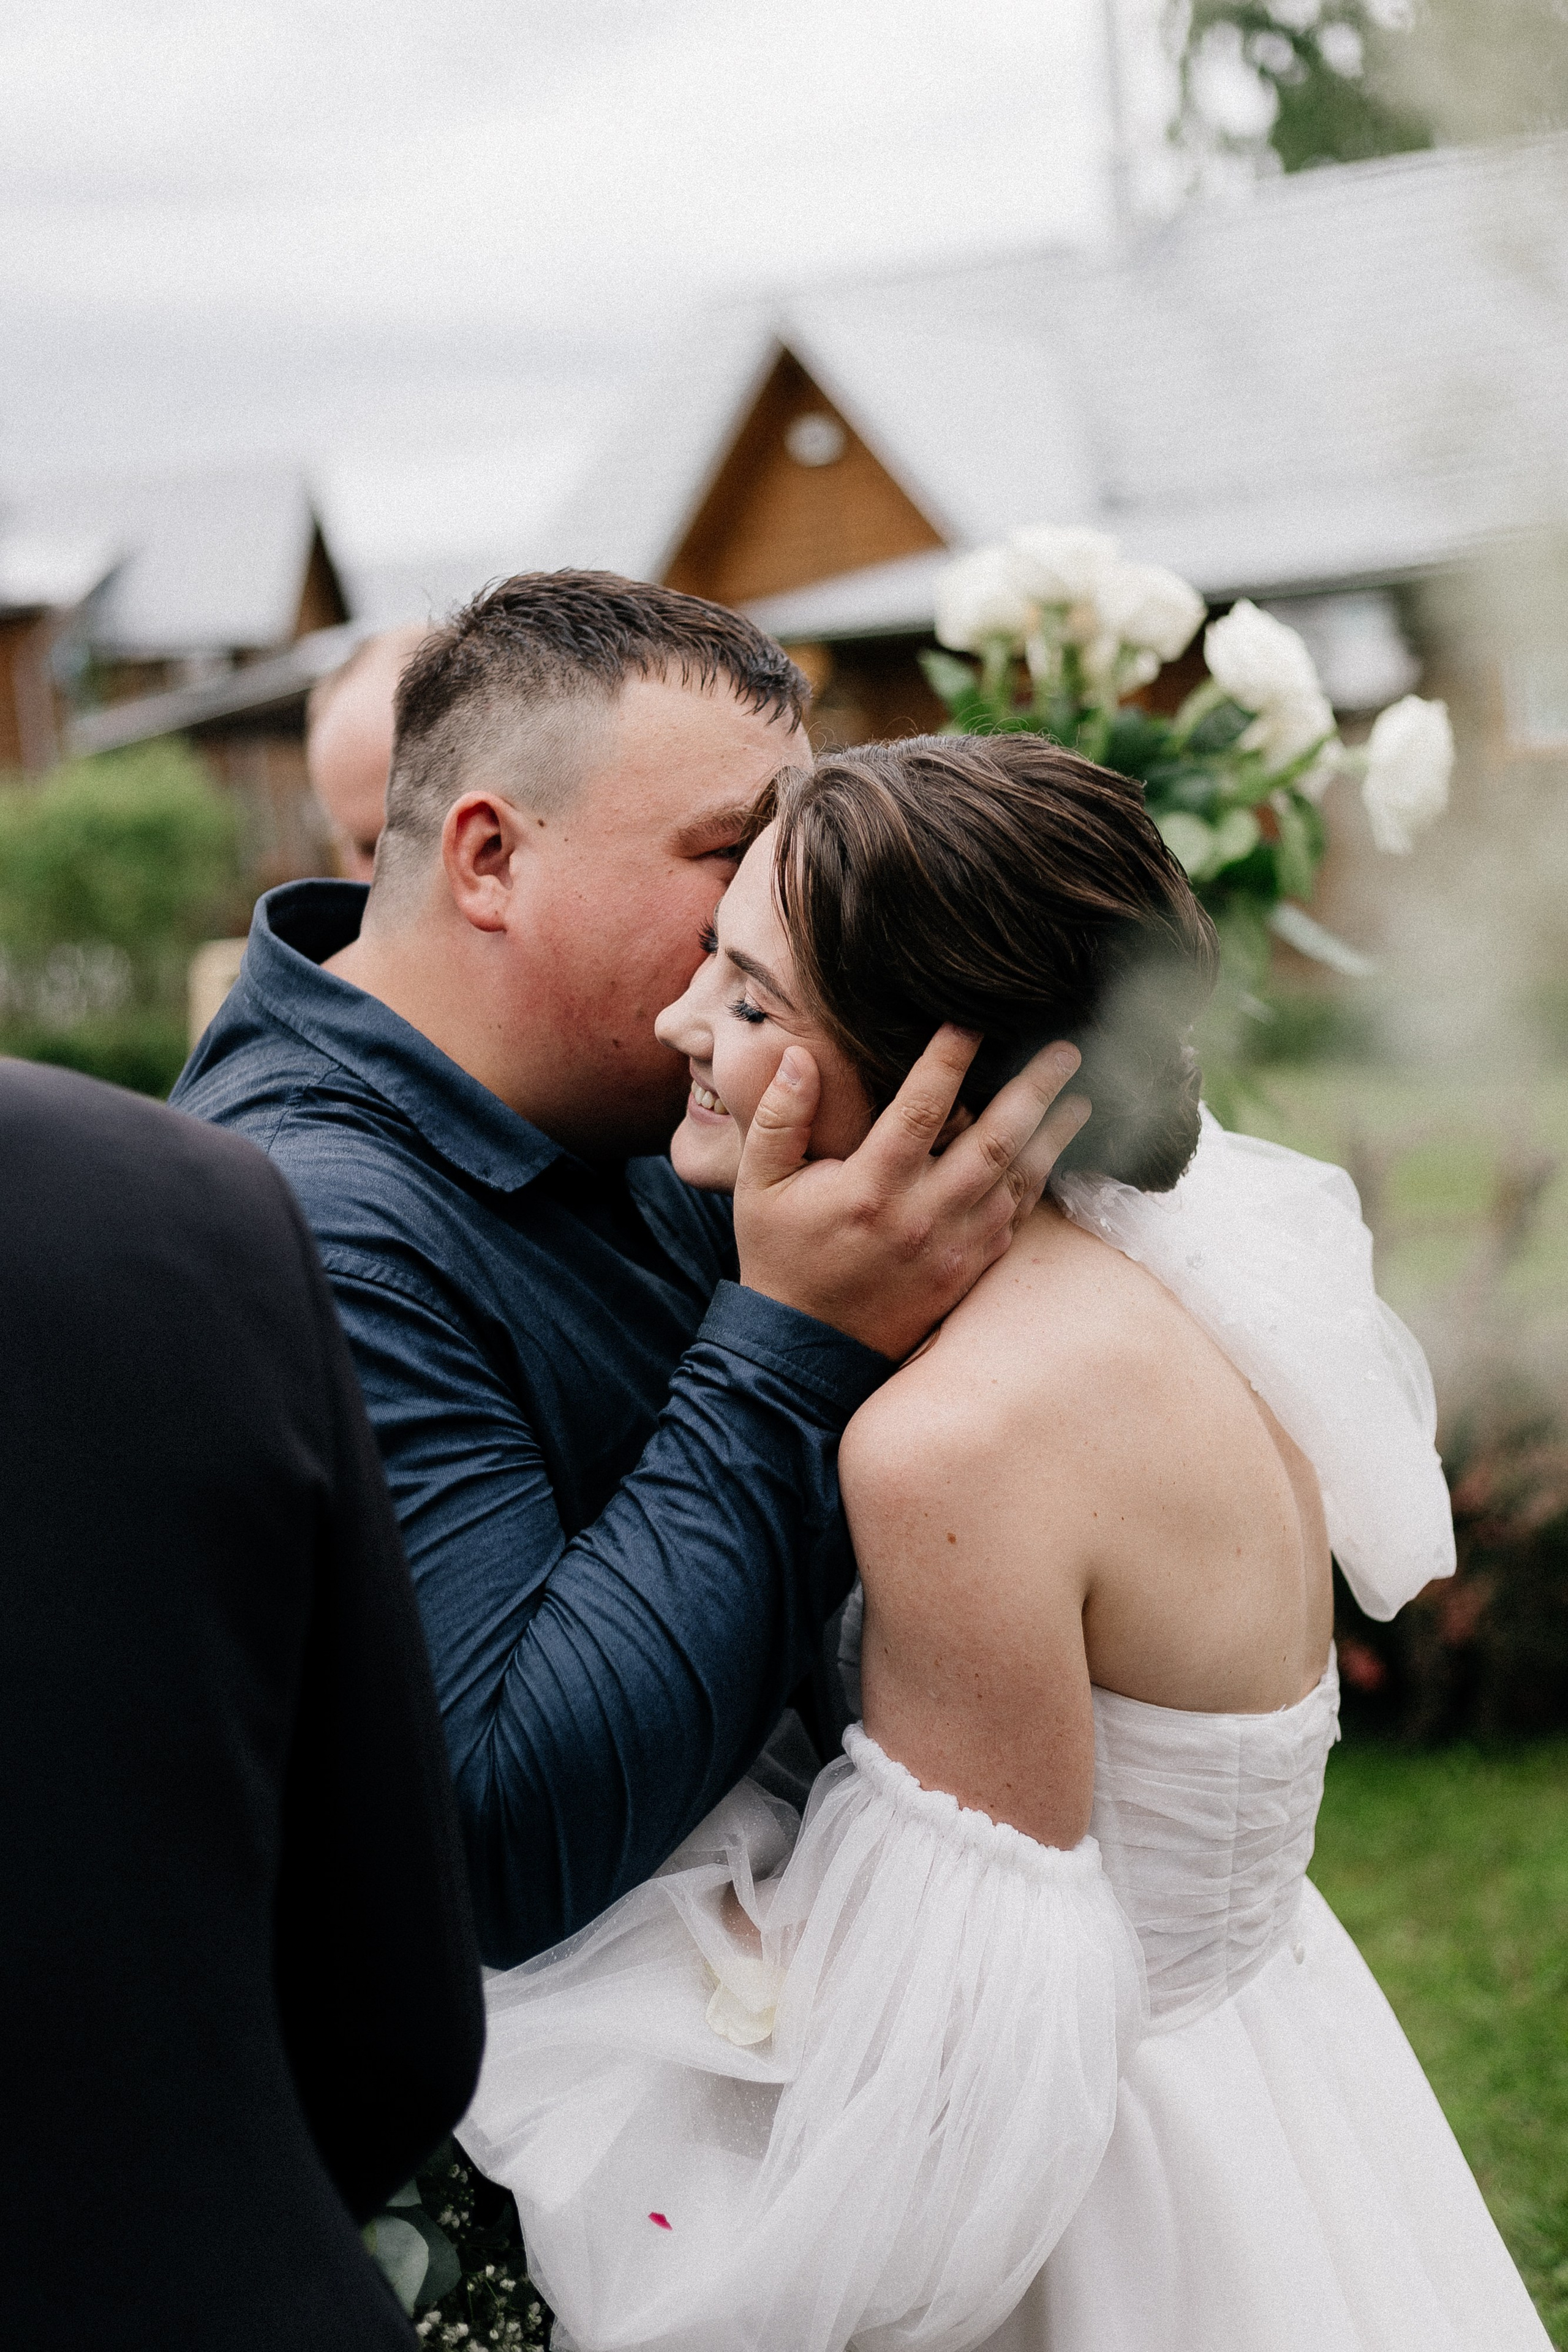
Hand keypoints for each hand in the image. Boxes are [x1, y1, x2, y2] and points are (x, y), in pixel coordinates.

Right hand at [733, 1027, 1088, 1360]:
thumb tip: (799, 1057)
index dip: (949, 1058)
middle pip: (996, 1140)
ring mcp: (953, 1248)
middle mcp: (921, 1217)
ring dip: (1053, 1136)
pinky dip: (1040, 1184)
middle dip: (1035, 1089)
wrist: (808, 1350)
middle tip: (1064, 1050)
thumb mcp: (760, 1186)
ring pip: (1019, 1182)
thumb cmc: (781, 1256)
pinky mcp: (968, 1272)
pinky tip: (1054, 1156)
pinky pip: (1016, 1221)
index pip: (920, 1108)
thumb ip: (779, 1119)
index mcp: (870, 1188)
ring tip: (1081, 1099)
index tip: (971, 1020)